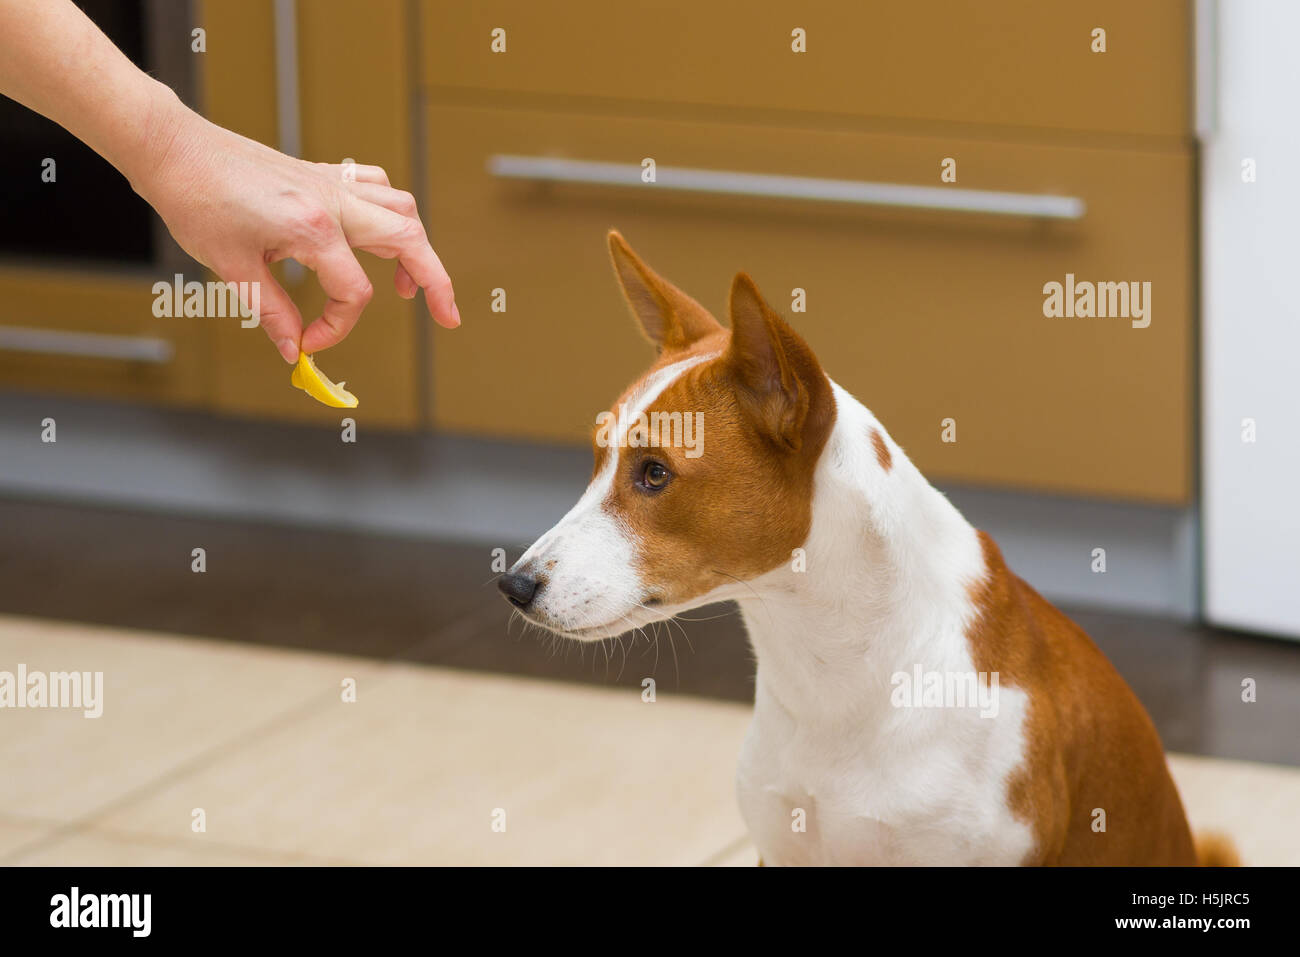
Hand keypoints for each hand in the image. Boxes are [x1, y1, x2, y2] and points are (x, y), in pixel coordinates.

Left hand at [134, 91, 458, 361]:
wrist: (174, 150)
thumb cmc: (195, 201)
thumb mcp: (232, 268)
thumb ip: (272, 311)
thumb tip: (292, 348)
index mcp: (312, 229)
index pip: (353, 292)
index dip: (336, 328)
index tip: (307, 344)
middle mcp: (332, 201)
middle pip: (409, 241)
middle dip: (435, 282)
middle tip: (447, 316)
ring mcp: (330, 183)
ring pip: (401, 209)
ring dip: (417, 246)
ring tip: (409, 284)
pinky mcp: (321, 174)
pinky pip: (375, 186)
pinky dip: (389, 211)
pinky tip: (377, 235)